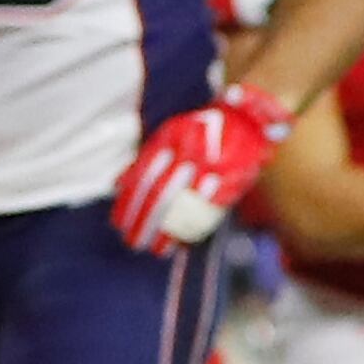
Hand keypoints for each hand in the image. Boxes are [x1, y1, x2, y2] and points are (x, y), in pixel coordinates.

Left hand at [110, 83, 290, 253]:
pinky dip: (197, 225)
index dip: (129, 203)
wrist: (246, 115)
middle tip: (133, 242)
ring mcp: (216, 166)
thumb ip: (144, 160)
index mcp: (172, 137)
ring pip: (187, 204)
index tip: (118, 224)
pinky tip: (183, 240)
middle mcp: (192, 151)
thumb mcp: (169, 136)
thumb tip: (117, 185)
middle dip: (145, 222)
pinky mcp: (236, 178)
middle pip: (163, 193)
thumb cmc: (200, 129)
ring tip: (155, 249)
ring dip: (169, 230)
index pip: (144, 175)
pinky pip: (212, 207)